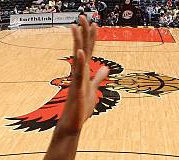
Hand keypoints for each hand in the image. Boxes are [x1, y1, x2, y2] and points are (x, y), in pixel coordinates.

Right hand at [56, 15, 108, 135]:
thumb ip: (98, 78)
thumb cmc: (81, 108)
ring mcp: (76, 80)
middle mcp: (78, 73)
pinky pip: (78, 73)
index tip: (95, 23)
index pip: (89, 51)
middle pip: (82, 49)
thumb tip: (105, 68)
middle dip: (83, 33)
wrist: (72, 124)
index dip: (92, 38)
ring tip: (77, 26)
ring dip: (78, 42)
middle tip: (83, 16)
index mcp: (84, 73)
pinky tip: (81, 51)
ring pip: (78, 57)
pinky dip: (79, 62)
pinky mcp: (76, 89)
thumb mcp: (94, 90)